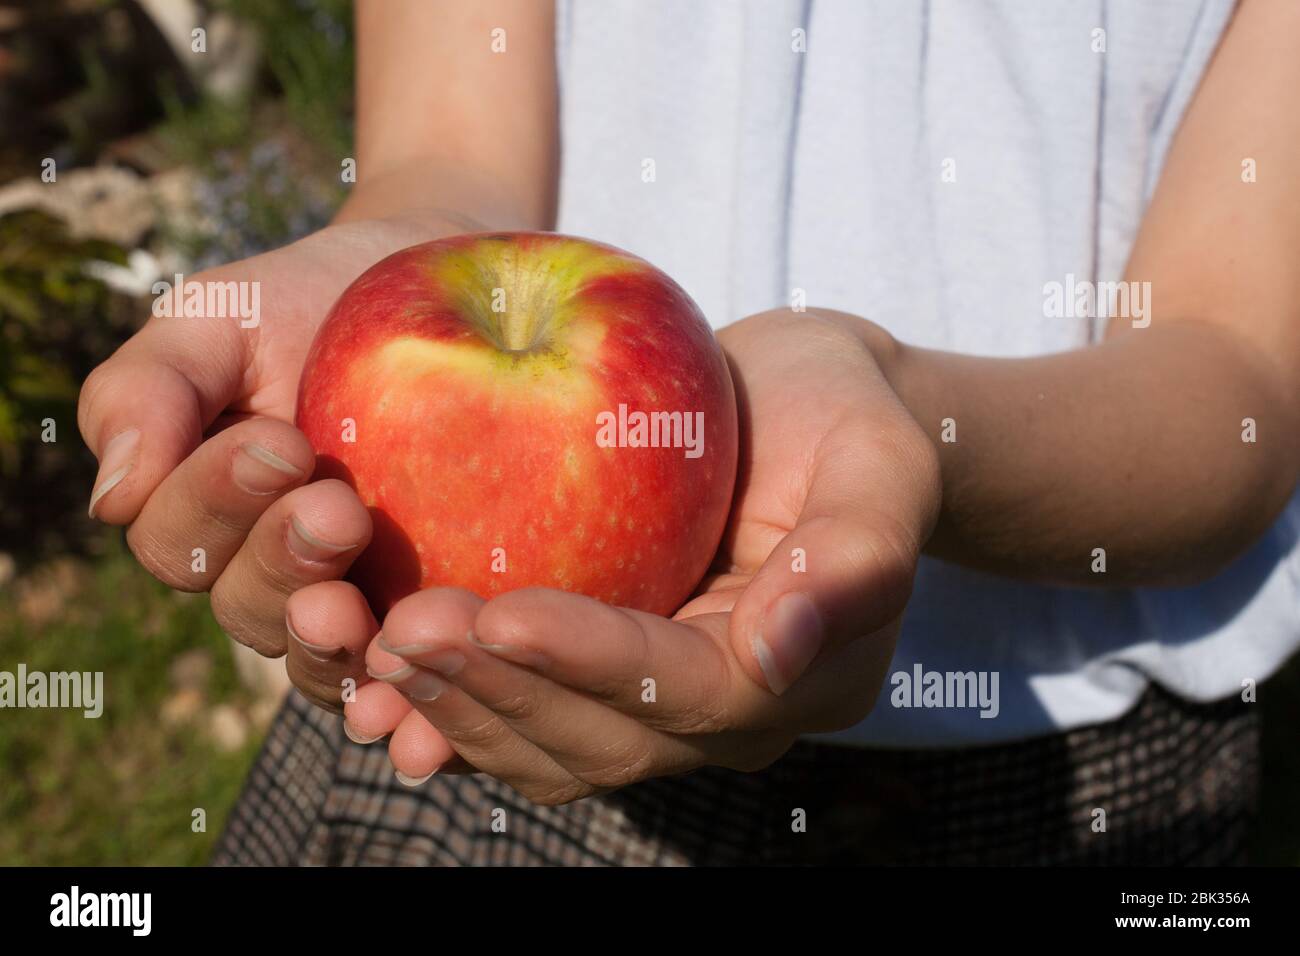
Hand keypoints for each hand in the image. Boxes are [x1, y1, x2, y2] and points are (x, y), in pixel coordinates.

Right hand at [78, 212, 480, 712]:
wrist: (448, 300)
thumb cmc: (316, 303)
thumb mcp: (221, 317)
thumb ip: (150, 390)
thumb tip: (112, 498)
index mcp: (207, 509)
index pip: (181, 539)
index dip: (218, 503)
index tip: (282, 443)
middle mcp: (271, 570)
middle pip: (248, 607)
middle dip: (284, 563)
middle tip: (337, 511)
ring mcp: (354, 600)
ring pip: (319, 659)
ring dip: (335, 642)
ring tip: (366, 608)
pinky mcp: (429, 619)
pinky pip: (407, 682)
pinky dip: (406, 708)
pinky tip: (419, 714)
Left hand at [342, 309, 941, 797]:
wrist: (803, 411)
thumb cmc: (845, 417)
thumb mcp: (882, 458)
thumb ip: (855, 557)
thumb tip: (778, 653)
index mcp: (803, 673)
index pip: (692, 691)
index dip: (597, 663)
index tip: (505, 614)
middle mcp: (726, 713)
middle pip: (606, 737)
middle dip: (503, 692)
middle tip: (407, 631)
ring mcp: (660, 707)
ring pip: (553, 748)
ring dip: (462, 708)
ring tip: (377, 648)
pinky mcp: (604, 678)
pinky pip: (524, 715)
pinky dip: (454, 703)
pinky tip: (381, 663)